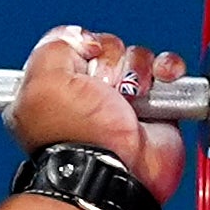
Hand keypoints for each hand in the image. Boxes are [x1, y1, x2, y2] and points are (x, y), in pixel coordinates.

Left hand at [7, 26, 187, 206]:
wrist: (115, 172)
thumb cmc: (77, 138)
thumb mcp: (41, 82)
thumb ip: (52, 47)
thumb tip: (80, 37)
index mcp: (51, 91)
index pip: (69, 45)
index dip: (79, 48)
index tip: (81, 63)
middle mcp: (86, 96)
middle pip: (105, 47)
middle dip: (109, 61)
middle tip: (104, 90)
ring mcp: (121, 102)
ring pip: (136, 56)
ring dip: (136, 69)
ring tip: (129, 97)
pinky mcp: (154, 108)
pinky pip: (166, 70)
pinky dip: (167, 70)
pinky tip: (159, 81)